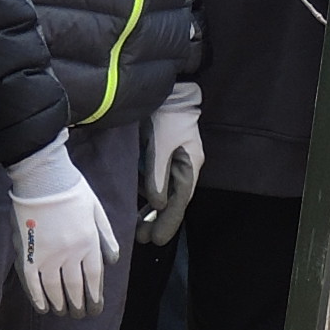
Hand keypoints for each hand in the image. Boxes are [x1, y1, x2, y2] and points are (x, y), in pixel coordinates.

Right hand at [5, 134, 118, 315]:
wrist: (44, 177)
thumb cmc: (72, 190)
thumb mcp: (98, 210)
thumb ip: (105, 236)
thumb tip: (113, 261)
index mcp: (89, 242)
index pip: (94, 278)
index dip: (95, 296)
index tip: (95, 308)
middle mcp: (71, 253)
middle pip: (75, 287)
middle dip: (79, 304)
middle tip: (79, 315)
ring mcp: (48, 255)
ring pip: (54, 288)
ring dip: (60, 303)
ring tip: (62, 312)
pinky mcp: (27, 253)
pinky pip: (31, 281)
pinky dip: (36, 297)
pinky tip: (42, 308)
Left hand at [137, 85, 204, 245]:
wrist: (166, 89)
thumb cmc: (165, 116)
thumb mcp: (161, 146)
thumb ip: (158, 176)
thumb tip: (157, 204)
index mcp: (190, 166)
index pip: (180, 201)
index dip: (169, 222)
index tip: (156, 240)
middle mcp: (184, 167)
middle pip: (173, 201)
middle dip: (159, 221)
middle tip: (143, 239)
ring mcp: (174, 162)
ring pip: (164, 194)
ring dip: (153, 211)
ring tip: (139, 229)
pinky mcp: (162, 156)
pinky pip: (157, 183)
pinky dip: (149, 197)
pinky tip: (140, 207)